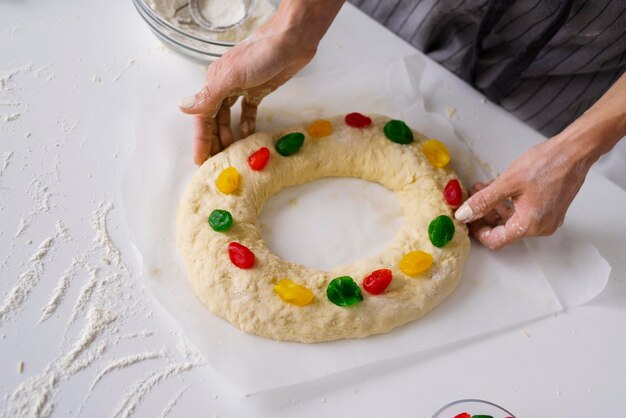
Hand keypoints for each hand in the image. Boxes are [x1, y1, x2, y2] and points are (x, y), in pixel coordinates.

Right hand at [179, 0, 344, 164]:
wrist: (292, 40)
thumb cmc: (262, 53)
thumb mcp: (232, 76)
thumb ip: (209, 95)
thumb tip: (184, 108)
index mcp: (215, 81)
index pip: (203, 116)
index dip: (201, 139)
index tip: (201, 159)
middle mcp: (225, 85)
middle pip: (214, 118)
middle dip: (214, 140)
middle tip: (216, 162)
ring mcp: (242, 87)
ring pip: (229, 116)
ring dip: (228, 133)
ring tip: (231, 152)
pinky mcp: (259, 89)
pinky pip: (248, 110)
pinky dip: (246, 123)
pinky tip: (248, 135)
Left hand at [454, 135, 590, 249]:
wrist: (574, 151)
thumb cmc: (546, 164)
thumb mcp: (507, 183)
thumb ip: (483, 201)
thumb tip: (464, 214)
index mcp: (529, 225)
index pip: (496, 241)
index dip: (477, 231)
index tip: (467, 218)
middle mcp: (540, 227)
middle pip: (503, 231)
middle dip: (484, 215)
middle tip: (471, 200)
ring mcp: (547, 219)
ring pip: (512, 220)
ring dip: (494, 207)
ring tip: (480, 189)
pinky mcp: (550, 210)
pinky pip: (523, 212)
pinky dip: (508, 203)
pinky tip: (497, 188)